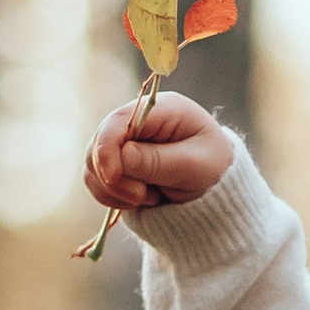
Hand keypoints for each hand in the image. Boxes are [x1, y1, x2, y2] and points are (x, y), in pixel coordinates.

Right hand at [83, 86, 235, 213]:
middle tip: (143, 197)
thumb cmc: (214, 170)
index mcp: (159, 109)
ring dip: (114, 190)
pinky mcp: (116, 165)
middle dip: (113, 178)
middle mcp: (135, 122)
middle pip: (98, 145)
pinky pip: (97, 183)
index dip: (107, 148)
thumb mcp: (195, 166)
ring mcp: (122, 143)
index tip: (113, 177)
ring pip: (92, 167)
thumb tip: (122, 155)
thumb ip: (159, 161)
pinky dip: (112, 197)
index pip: (118, 121)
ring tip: (148, 197)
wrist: (216, 189)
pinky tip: (139, 200)